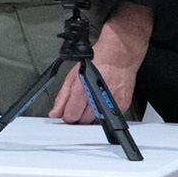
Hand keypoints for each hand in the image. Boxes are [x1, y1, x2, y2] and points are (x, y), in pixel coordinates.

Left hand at [50, 2, 152, 121]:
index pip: (70, 116)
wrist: (119, 56)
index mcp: (82, 90)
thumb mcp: (72, 76)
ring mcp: (111, 103)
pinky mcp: (122, 105)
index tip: (68, 111)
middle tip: (80, 102)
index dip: (67, 115)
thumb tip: (55, 113)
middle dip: (79, 114)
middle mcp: (97, 98)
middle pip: (83, 121)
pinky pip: (109, 116)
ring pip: (95, 120)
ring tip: (92, 98)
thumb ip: (62, 97)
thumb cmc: (97, 61)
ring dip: (91, 114)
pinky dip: (104, 111)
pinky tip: (103, 98)